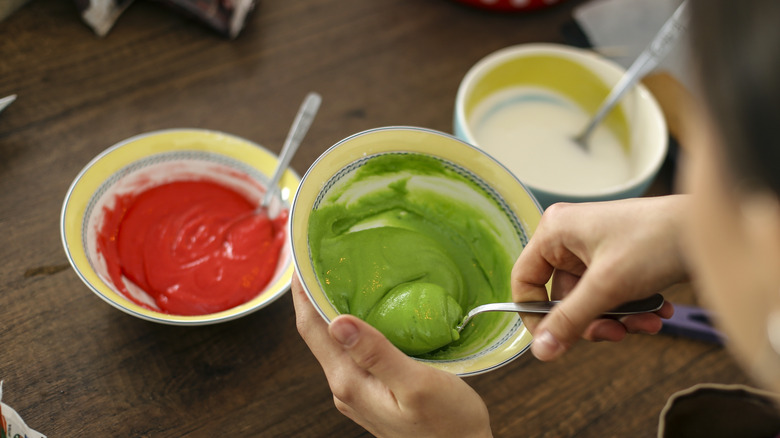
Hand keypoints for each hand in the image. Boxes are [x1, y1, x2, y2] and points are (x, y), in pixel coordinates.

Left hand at [292, 274, 492, 437]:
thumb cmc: (449, 425)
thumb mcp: (416, 383)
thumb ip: (376, 353)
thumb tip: (338, 322)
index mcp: (350, 382)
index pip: (311, 329)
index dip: (302, 293)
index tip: (302, 260)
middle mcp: (346, 388)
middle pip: (318, 334)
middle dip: (315, 296)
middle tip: (323, 260)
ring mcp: (358, 393)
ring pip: (336, 343)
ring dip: (334, 310)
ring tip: (342, 277)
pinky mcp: (372, 393)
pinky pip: (353, 353)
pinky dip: (353, 327)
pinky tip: (368, 313)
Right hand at [513, 196, 685, 360]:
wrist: (708, 229)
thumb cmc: (656, 240)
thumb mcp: (607, 287)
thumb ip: (570, 321)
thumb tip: (541, 350)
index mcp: (554, 232)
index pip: (524, 280)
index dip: (536, 314)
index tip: (555, 340)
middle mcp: (569, 237)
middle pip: (561, 296)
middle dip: (591, 320)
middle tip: (615, 333)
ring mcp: (594, 247)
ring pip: (589, 299)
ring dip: (616, 318)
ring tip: (646, 322)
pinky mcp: (616, 258)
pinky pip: (610, 293)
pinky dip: (630, 307)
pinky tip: (657, 311)